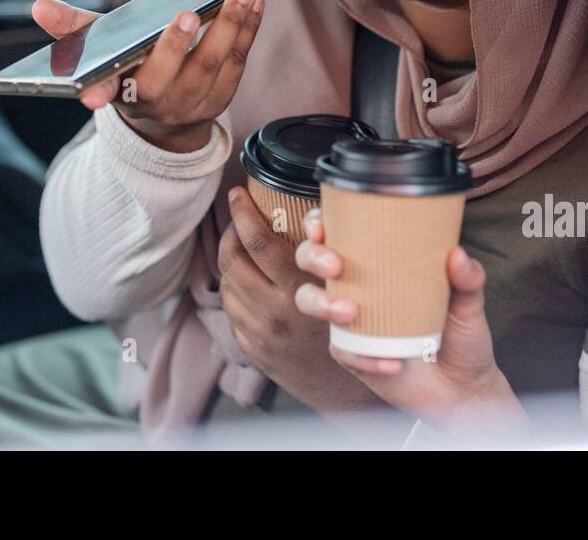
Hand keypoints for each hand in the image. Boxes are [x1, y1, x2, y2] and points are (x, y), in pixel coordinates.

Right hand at [32, 0, 264, 153]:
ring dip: (229, 28)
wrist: (164, 116)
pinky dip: (247, 31)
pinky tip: (254, 3)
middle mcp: (158, 103)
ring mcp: (194, 102)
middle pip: (170, 77)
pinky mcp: (222, 95)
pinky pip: (238, 61)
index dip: (97, 94)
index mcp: (122, 92)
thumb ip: (71, 29)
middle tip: (187, 13)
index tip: (91, 95)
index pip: (106, 94)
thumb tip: (39, 8)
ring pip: (213, 66)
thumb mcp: (99, 52)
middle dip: (177, 46)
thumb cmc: (129, 70)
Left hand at [217, 188, 384, 415]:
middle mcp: (274, 313)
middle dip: (231, 230)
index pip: (258, 243)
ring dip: (230, 258)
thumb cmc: (360, 334)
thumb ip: (331, 257)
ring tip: (241, 243)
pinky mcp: (253, 349)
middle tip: (238, 214)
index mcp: (299, 293)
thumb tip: (314, 217)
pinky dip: (235, 288)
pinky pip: (232, 310)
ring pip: (227, 283)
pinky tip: (248, 279)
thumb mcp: (351, 291)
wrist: (351, 393)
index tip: (237, 193)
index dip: (243, 213)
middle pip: (232, 260)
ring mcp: (259, 334)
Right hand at [294, 209, 526, 439]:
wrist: (462, 389)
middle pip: (309, 260)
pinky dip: (365, 357)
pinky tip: (392, 362)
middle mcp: (356, 286)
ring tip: (350, 312)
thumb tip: (457, 255)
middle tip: (335, 266)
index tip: (322, 224)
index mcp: (377, 263)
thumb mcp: (469, 304)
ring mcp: (349, 321)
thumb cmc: (461, 337)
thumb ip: (468, 278)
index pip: (337, 232)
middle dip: (313, 256)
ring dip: (321, 303)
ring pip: (309, 301)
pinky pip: (342, 351)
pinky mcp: (352, 355)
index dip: (318, 223)